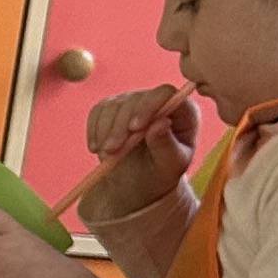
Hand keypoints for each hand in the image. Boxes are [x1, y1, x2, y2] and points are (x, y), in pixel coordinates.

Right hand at [82, 82, 199, 229]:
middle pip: (136, 98)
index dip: (149, 106)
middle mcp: (158, 102)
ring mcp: (134, 102)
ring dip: (106, 130)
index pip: (165, 94)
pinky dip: (94, 130)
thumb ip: (167, 145)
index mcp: (182, 112)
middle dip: (121, 124)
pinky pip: (98, 111)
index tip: (134, 128)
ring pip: (114, 105)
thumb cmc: (160, 174)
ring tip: (107, 153)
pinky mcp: (113, 108)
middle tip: (112, 150)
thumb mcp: (169, 166)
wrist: (137, 183)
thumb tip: (162, 123)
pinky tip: (96, 148)